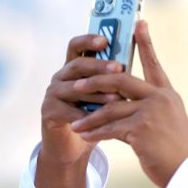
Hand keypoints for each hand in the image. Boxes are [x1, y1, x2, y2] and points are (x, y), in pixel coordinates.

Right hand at [39, 34, 123, 166]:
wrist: (73, 146)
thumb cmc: (93, 115)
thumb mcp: (104, 94)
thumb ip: (113, 79)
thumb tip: (138, 63)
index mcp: (74, 67)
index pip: (78, 46)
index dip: (89, 40)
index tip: (106, 40)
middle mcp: (61, 77)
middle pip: (78, 65)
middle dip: (99, 66)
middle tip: (119, 68)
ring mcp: (53, 93)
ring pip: (74, 88)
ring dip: (96, 93)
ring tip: (116, 97)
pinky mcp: (49, 112)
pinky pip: (68, 111)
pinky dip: (85, 116)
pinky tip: (100, 120)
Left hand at [70, 21, 187, 187]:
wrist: (186, 172)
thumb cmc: (174, 150)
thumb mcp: (166, 122)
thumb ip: (145, 109)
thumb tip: (117, 105)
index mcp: (167, 94)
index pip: (154, 63)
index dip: (146, 42)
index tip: (138, 23)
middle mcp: (160, 98)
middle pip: (121, 79)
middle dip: (96, 81)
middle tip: (77, 84)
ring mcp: (151, 112)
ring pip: (111, 107)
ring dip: (91, 116)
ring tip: (76, 122)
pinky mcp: (142, 129)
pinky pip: (111, 128)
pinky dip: (96, 133)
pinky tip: (85, 136)